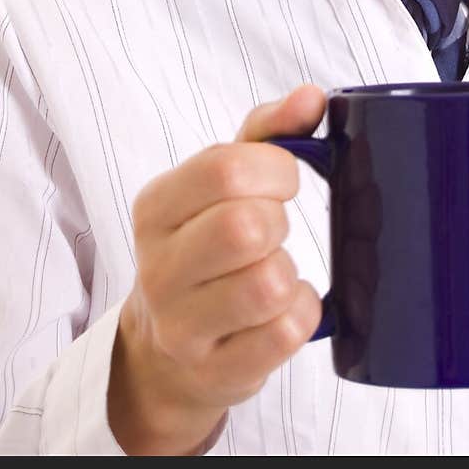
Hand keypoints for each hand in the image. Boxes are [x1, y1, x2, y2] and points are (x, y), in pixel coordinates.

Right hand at [107, 83, 326, 454]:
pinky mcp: (215, 372)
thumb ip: (267, 132)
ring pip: (269, 284)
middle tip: (273, 231)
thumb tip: (311, 96)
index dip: (275, 169)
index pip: (225, 167)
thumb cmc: (207, 248)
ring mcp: (181, 326)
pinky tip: (281, 309)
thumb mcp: (221, 185)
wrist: (167, 353)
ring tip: (272, 271)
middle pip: (247, 227)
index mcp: (156, 206)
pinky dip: (301, 314)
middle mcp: (158, 266)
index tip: (282, 181)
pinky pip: (286, 334)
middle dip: (279, 223)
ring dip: (289, 273)